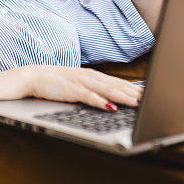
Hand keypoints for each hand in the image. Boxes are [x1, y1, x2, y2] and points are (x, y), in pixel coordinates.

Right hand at [22, 65, 141, 111]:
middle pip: (116, 85)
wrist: (33, 77)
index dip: (134, 88)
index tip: (149, 94)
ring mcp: (81, 82)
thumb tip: (111, 100)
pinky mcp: (71, 89)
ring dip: (122, 96)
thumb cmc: (57, 83)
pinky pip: (88, 96)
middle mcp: (90, 76)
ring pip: (106, 90)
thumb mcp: (79, 85)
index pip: (118, 82)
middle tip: (149, 99)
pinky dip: (100, 101)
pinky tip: (110, 106)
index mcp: (93, 76)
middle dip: (134, 93)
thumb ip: (94, 90)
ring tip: (136, 103)